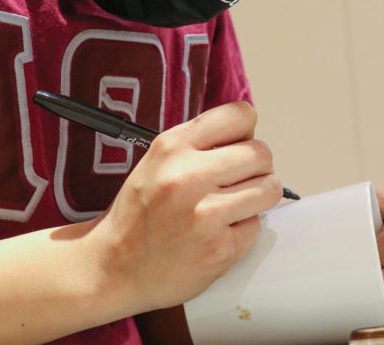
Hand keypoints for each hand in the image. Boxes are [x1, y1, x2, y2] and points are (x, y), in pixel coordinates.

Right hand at [86, 101, 281, 314]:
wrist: (113, 268)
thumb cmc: (139, 213)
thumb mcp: (157, 160)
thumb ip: (200, 143)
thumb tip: (249, 134)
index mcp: (173, 147)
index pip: (240, 115)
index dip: (245, 132)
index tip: (238, 145)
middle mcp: (189, 176)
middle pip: (262, 153)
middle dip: (256, 166)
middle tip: (237, 181)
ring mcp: (206, 215)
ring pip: (270, 188)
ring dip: (257, 196)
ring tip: (233, 205)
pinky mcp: (220, 249)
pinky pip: (257, 226)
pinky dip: (243, 229)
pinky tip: (219, 233)